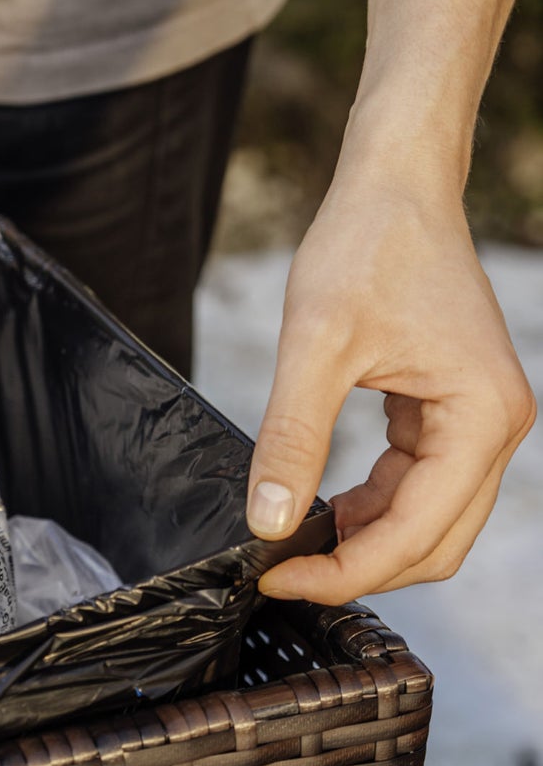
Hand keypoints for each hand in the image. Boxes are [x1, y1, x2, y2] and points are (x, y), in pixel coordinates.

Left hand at [246, 168, 534, 603]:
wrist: (394, 189)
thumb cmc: (366, 248)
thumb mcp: (313, 347)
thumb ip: (292, 437)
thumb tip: (267, 522)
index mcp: (482, 418)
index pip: (416, 534)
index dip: (344, 571)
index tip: (274, 576)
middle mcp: (497, 429)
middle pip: (434, 544)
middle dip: (358, 568)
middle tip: (279, 570)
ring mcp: (478, 423)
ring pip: (428, 523)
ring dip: (364, 542)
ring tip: (291, 541)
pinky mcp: (451, 414)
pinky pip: (417, 487)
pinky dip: (371, 508)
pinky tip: (320, 506)